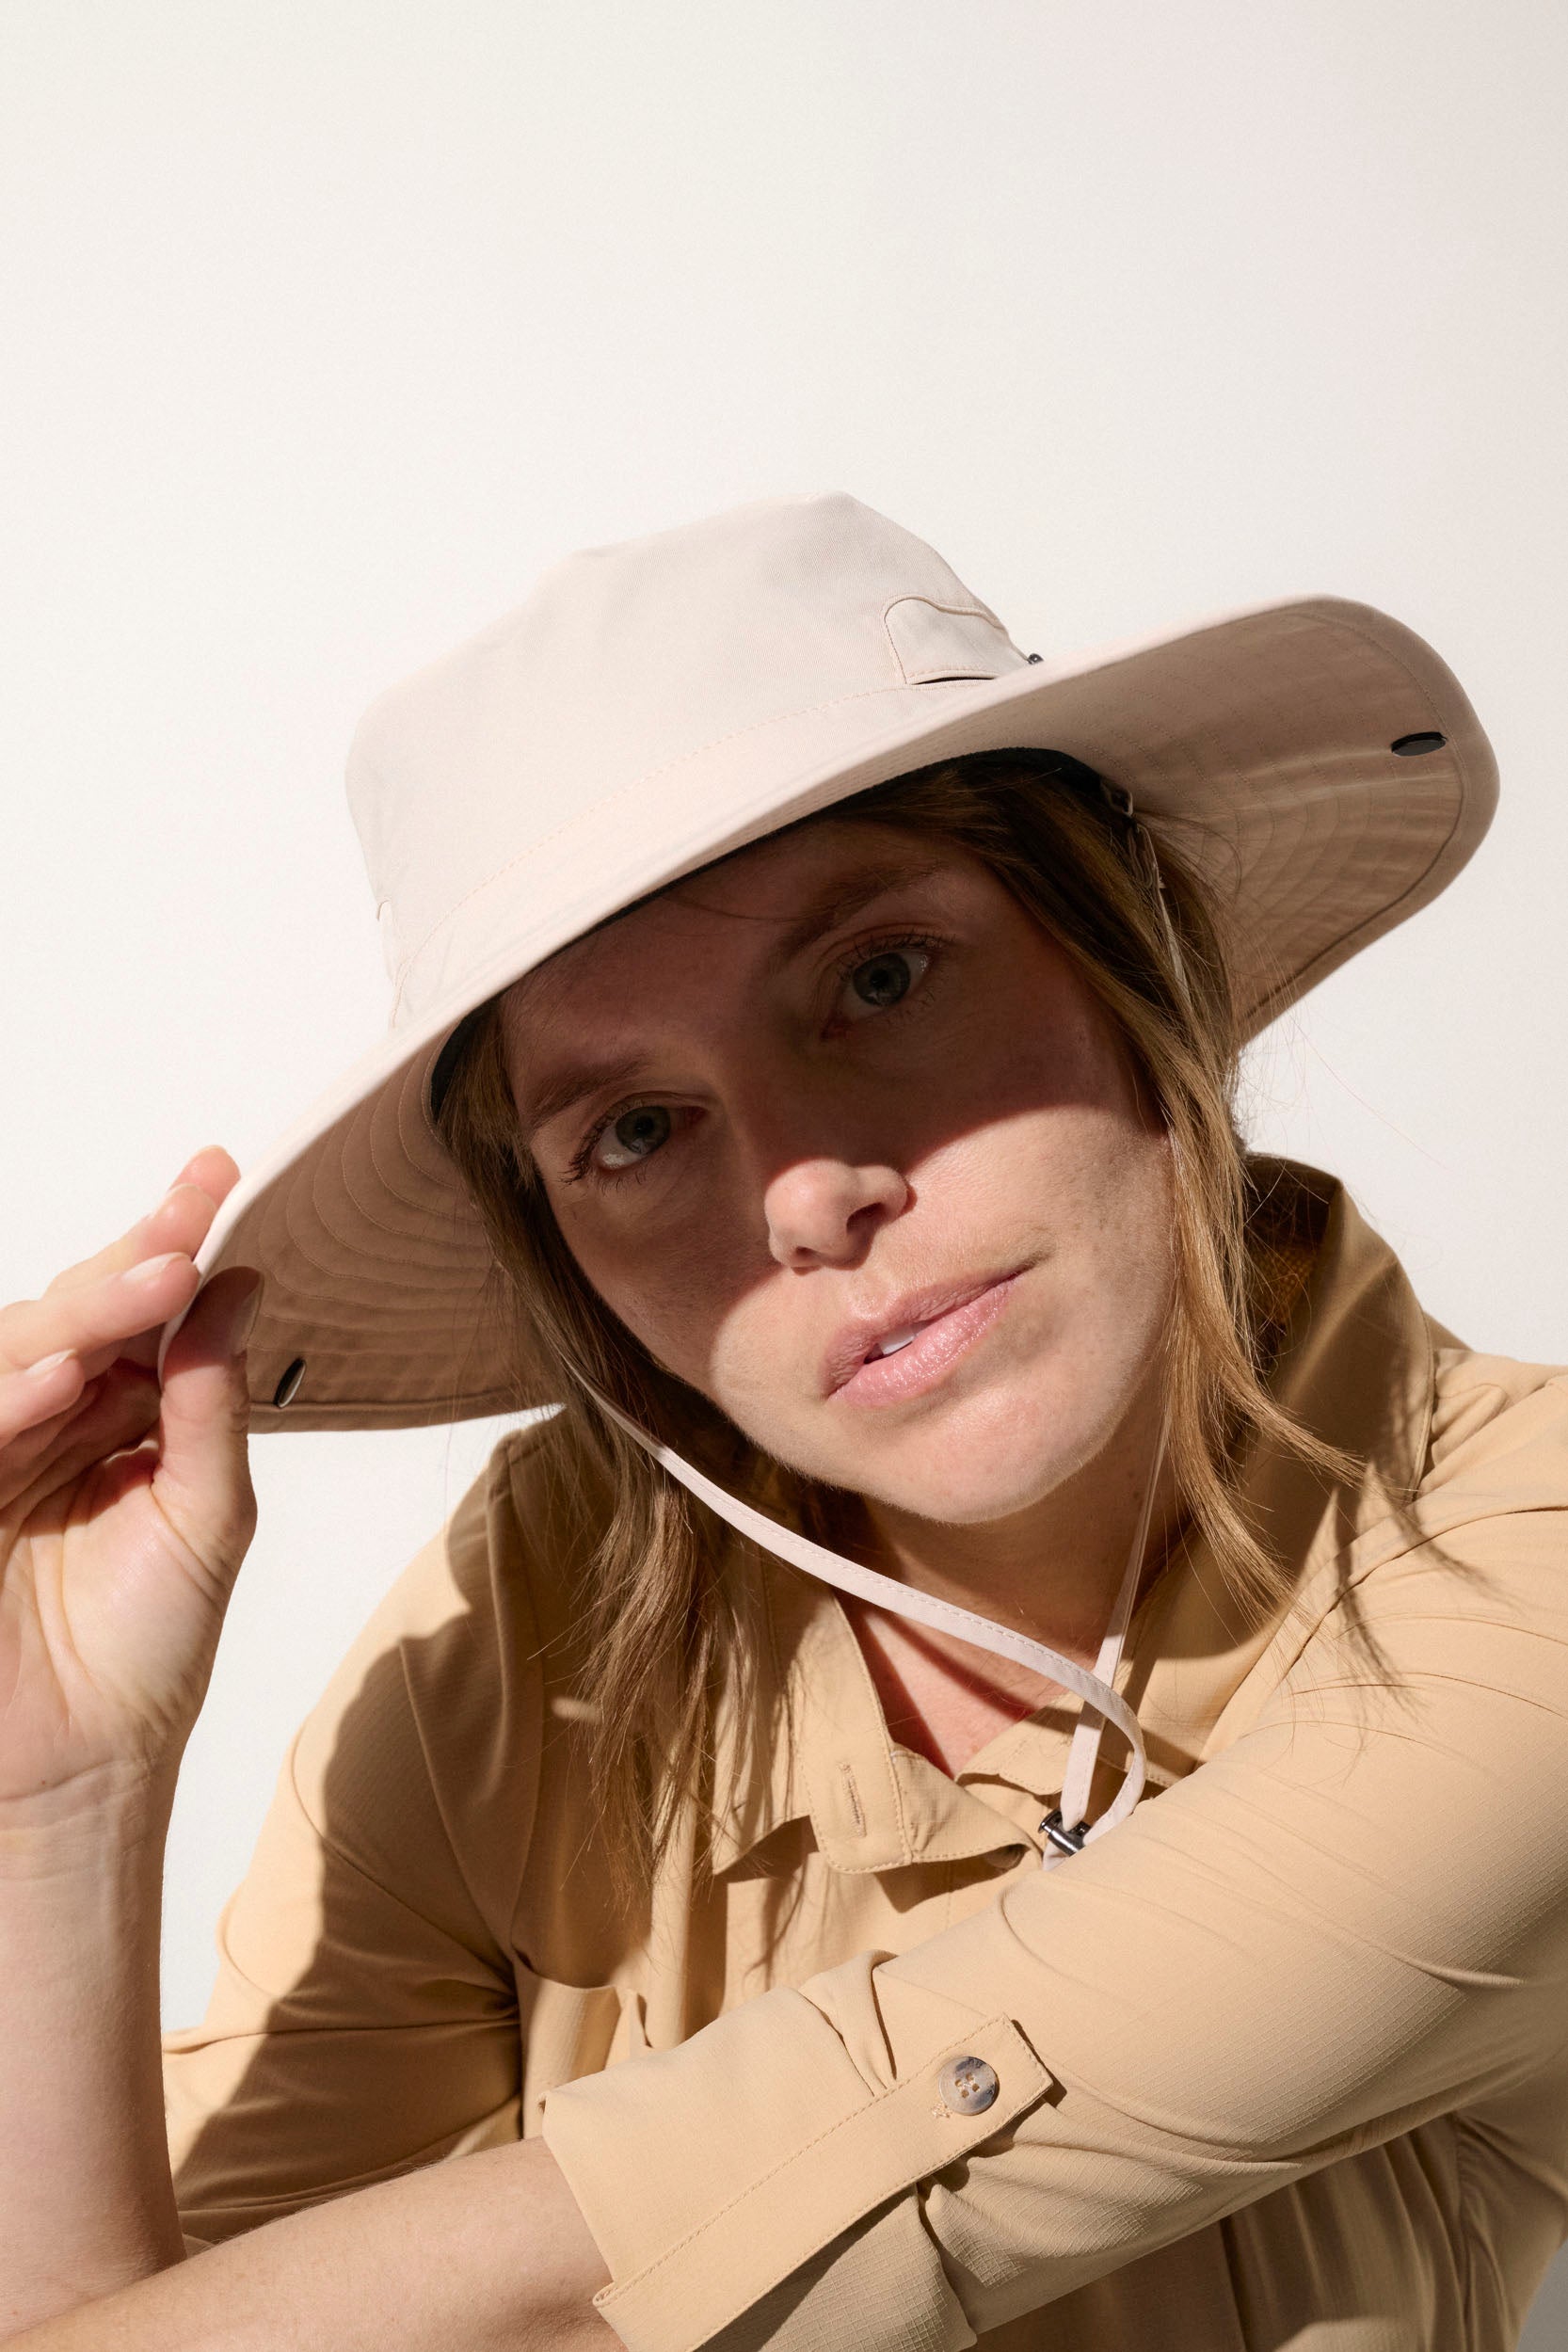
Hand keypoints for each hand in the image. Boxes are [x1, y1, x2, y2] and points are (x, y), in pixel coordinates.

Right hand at [0, 1150, 259, 1823]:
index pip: (141, 1309)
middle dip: (125, 1268)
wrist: (80, 1776)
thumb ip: (212, 1403)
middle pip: (71, 1315)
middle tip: (183, 1235)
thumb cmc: (147, 1657)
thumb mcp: (206, 1518)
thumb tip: (242, 1286)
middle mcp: (47, 1420)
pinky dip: (6, 1401)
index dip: (172, 1236)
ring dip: (72, 1323)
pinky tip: (57, 1382)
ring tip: (142, 1291)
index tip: (218, 1170)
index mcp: (115, 1414)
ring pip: (11, 1354)